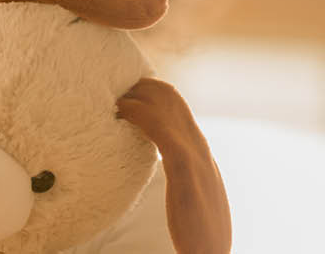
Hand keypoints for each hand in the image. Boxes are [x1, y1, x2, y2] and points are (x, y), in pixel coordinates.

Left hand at [117, 78, 231, 253]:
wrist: (212, 252)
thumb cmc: (197, 226)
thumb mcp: (190, 188)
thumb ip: (180, 168)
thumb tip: (164, 157)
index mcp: (200, 149)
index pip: (177, 104)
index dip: (151, 90)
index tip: (125, 90)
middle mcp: (200, 146)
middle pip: (171, 97)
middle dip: (141, 87)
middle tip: (112, 90)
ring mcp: (195, 155)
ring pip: (167, 106)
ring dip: (138, 96)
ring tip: (113, 99)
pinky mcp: (185, 168)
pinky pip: (162, 130)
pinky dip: (141, 115)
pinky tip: (123, 112)